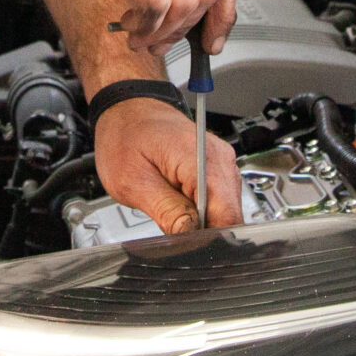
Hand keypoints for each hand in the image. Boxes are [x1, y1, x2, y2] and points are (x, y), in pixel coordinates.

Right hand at [18, 0, 237, 57]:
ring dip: (165, 31)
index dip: (224, 14)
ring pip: (188, 3)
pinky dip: (147, 27)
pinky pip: (159, 5)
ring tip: (142, 34)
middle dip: (190, 29)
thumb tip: (189, 6)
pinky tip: (130, 27)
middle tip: (164, 40)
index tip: (213, 38)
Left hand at [92, 97, 242, 233]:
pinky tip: (180, 206)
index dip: (208, 239)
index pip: (226, 215)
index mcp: (201, 158)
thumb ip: (166, 212)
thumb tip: (189, 238)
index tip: (187, 247)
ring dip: (203, 222)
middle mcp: (220, 159)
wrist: (128, 108)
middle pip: (230, 215)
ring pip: (227, 211)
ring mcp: (222, 163)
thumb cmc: (125, 135)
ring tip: (172, 213)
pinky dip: (202, 211)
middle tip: (174, 233)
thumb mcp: (133, 181)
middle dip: (206, 233)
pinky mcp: (217, 169)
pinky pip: (219, 201)